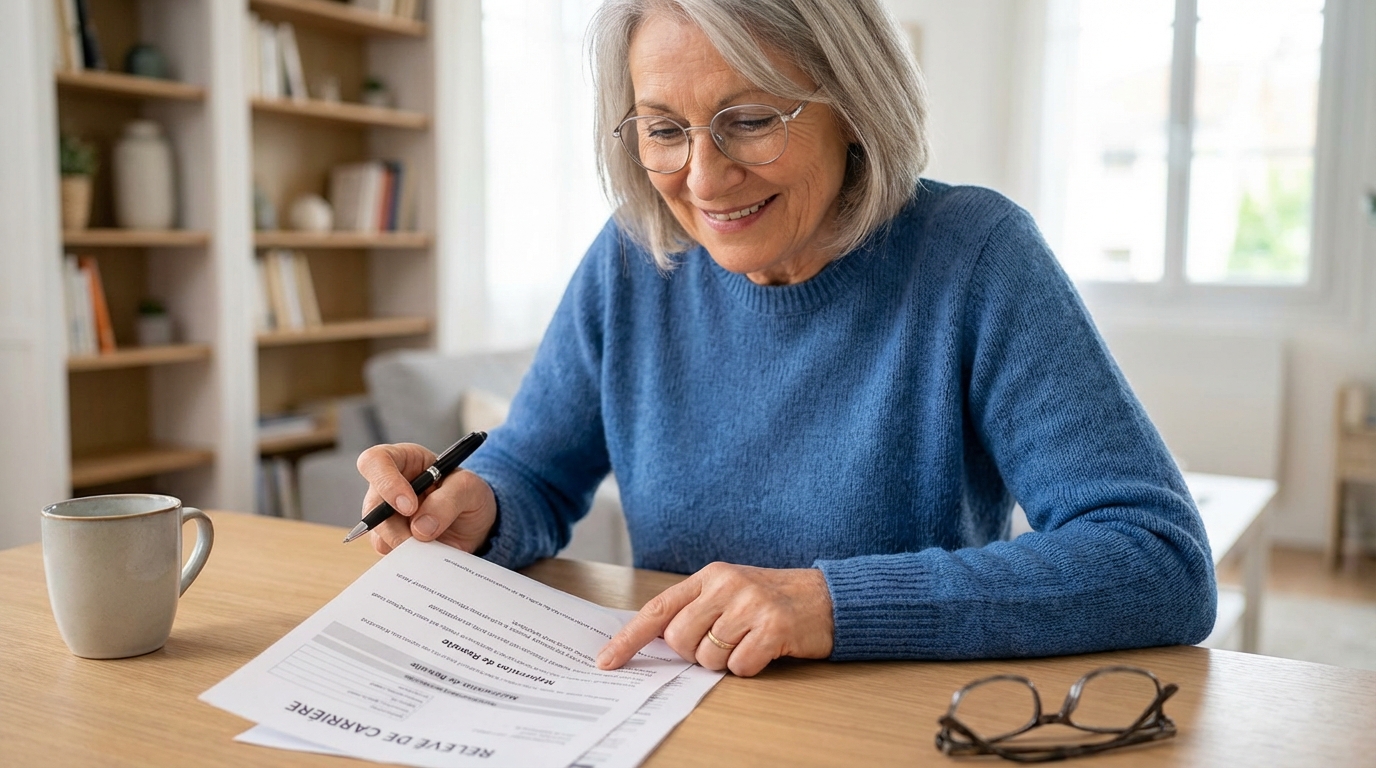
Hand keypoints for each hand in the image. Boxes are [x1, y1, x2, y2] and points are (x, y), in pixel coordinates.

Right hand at [355, 442, 496, 554]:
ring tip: (434, 546)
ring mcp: (386, 517)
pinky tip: (429, 554)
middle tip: (421, 539)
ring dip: (406, 545)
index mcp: (403, 460)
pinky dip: (410, 558)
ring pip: (379, 535)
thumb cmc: (467, 493)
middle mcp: (387, 488)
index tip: (409, 506)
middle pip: (372, 507)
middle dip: (395, 528)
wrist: (474, 521)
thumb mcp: (469, 487)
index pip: (375, 462)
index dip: (386, 483)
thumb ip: (448, 500)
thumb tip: (420, 528)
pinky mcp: (392, 540)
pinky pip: (391, 553)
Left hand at [596, 562, 833, 676]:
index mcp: (710, 576)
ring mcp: (751, 604)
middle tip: (721, 644)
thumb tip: (654, 641)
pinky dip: (750, 667)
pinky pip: (740, 666)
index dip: (629, 638)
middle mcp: (727, 585)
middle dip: (694, 654)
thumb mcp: (730, 593)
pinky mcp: (773, 627)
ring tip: (748, 642)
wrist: (826, 598)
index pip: (658, 609)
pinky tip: (765, 650)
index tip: (607, 660)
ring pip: (708, 657)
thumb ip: (695, 609)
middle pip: (681, 639)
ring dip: (726, 662)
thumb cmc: (772, 600)